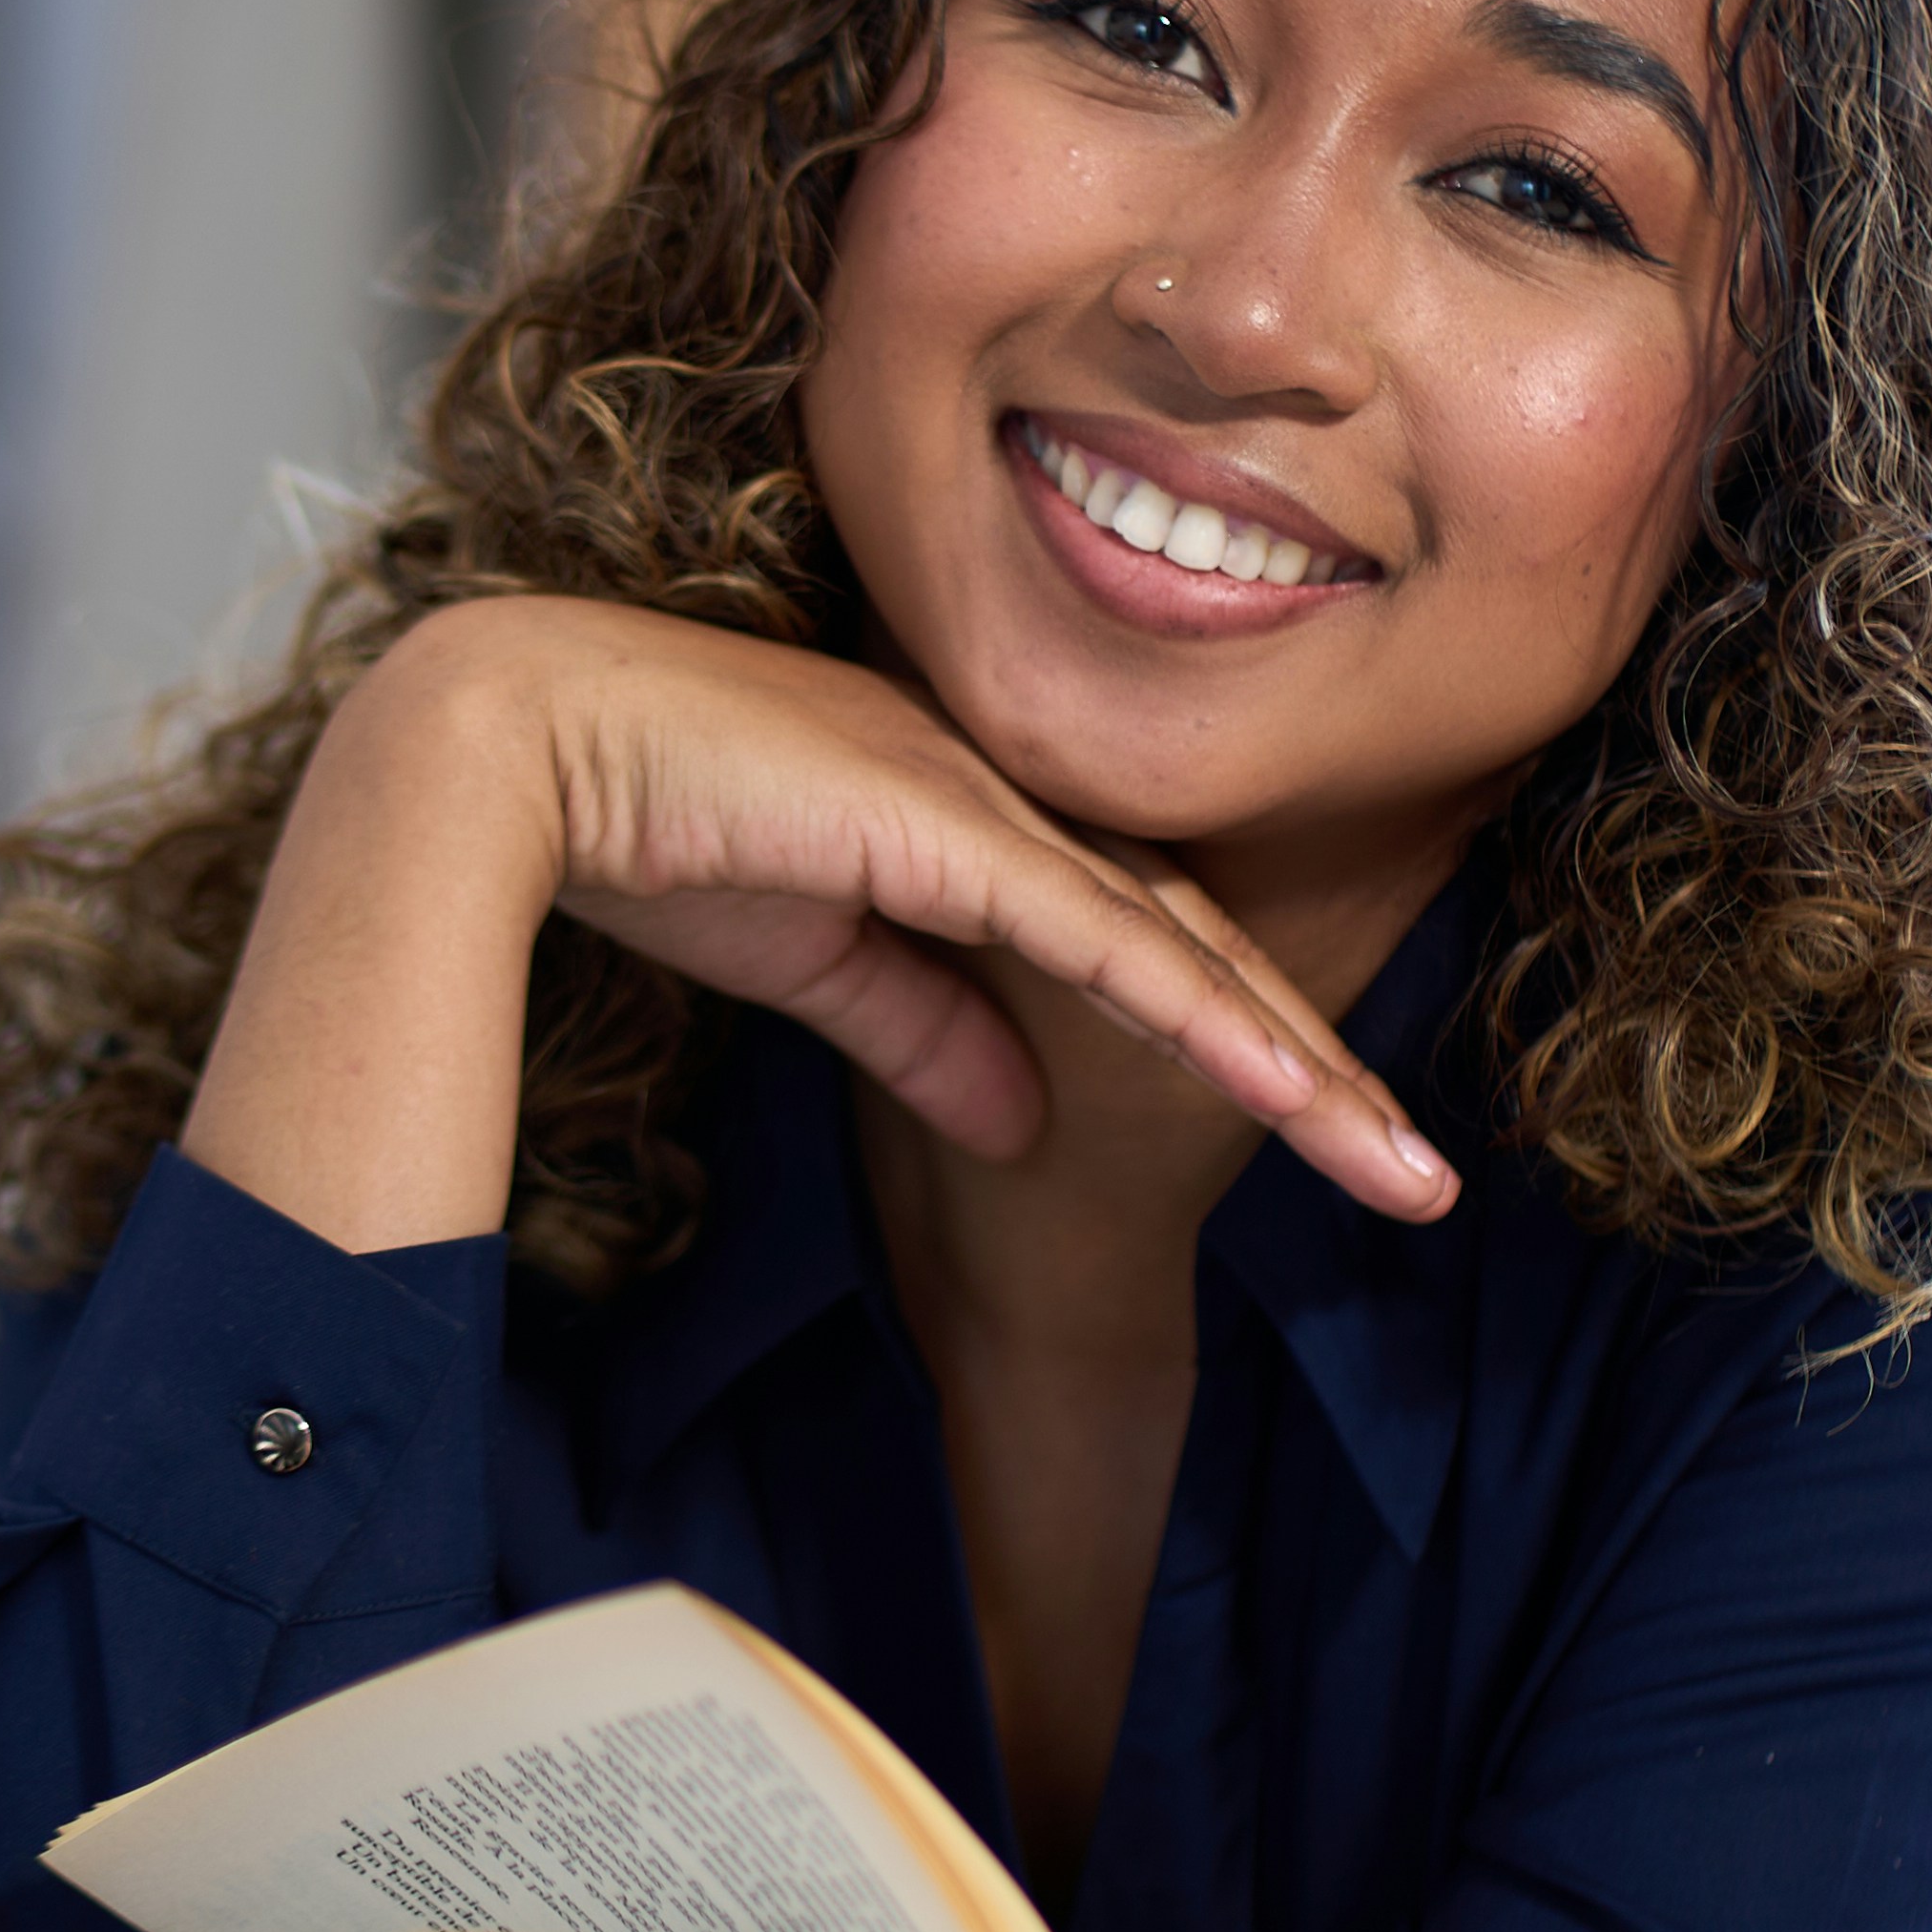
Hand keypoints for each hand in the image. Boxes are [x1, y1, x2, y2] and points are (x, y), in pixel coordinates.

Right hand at [185, 597, 1449, 1250]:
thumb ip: (926, 1034)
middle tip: (1418, 1177)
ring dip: (1295, 1065)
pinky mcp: (941, 821)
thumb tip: (1022, 1124)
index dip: (1244, 1037)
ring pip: (1179, 947)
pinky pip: (1098, 937)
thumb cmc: (647, 830)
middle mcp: (1008, 795)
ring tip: (1395, 1167)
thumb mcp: (816, 965)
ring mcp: (983, 799)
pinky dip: (1194, 1016)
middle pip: (1198, 945)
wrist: (513, 755)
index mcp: (980, 818)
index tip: (1331, 1132)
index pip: (1147, 939)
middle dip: (1313, 1067)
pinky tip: (1278, 1088)